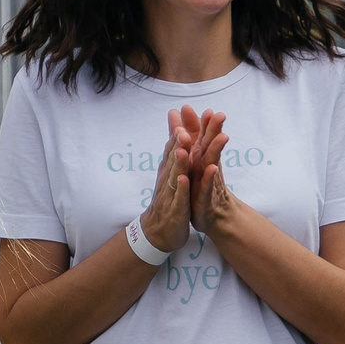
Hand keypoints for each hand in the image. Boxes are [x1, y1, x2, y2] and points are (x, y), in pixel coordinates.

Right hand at [135, 111, 197, 258]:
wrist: (158, 231)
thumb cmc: (168, 200)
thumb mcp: (171, 174)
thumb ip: (173, 151)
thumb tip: (176, 130)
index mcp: (169, 169)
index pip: (173, 146)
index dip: (179, 129)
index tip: (186, 112)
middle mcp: (168, 177)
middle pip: (173, 156)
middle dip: (179, 141)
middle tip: (183, 126)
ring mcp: (171, 192)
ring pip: (175, 174)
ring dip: (179, 161)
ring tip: (183, 148)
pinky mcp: (176, 208)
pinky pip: (179, 197)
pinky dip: (182, 187)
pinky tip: (185, 179)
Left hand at [182, 107, 241, 236]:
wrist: (212, 216)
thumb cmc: (201, 186)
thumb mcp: (193, 163)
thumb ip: (189, 139)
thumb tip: (183, 116)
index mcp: (200, 158)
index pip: (202, 137)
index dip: (202, 123)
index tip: (201, 107)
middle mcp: (206, 166)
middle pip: (210, 146)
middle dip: (214, 130)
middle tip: (219, 114)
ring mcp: (207, 181)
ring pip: (211, 163)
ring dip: (216, 150)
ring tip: (221, 137)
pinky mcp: (205, 197)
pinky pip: (207, 186)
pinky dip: (209, 177)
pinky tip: (212, 168)